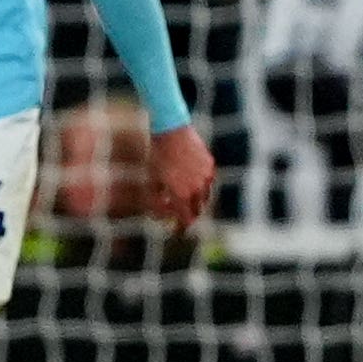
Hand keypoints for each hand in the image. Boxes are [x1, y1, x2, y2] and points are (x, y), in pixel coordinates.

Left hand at [146, 124, 215, 238]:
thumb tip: (159, 215)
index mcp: (181, 194)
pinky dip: (198, 186)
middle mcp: (197, 188)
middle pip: (197, 210)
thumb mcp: (152, 179)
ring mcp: (206, 176)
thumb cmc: (156, 155)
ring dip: (193, 201)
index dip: (180, 227)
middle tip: (176, 214)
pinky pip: (207, 182)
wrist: (171, 130)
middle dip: (187, 214)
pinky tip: (187, 181)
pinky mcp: (210, 165)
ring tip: (180, 196)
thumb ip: (156, 199)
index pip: (185, 219)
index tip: (175, 231)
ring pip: (204, 197)